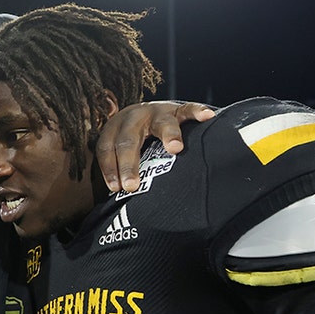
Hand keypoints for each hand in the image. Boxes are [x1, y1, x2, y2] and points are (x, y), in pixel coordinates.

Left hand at [96, 101, 215, 193]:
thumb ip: (118, 169)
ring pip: (162, 123)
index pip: (107, 148)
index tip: (116, 188)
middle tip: (132, 186)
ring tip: (175, 148)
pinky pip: (189, 109)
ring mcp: (157, 112)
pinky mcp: (178, 109)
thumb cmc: (133, 142)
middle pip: (129, 140)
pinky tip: (207, 117)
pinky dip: (198, 112)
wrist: (149, 113)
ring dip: (168, 135)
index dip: (109, 168)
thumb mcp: (120, 151)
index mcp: (115, 128)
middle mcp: (134, 117)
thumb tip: (116, 204)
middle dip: (129, 164)